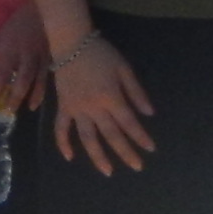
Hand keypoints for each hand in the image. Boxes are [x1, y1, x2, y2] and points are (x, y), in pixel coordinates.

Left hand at [0, 0, 51, 113]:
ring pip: (24, 79)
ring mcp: (30, 56)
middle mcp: (12, 52)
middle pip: (2, 74)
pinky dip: (38, 94)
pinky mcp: (45, 60)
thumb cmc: (17, 28)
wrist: (44, 12)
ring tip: (9, 111)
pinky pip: (42, 80)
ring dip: (16, 96)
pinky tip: (32, 106)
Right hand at [47, 31, 155, 173]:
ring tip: (108, 171)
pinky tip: (70, 157)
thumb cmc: (101, 53)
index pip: (129, 123)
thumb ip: (136, 92)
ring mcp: (77, 109)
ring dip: (98, 156)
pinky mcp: (64, 107)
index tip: (151, 149)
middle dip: (125, 152)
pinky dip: (63, 143)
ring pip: (87, 137)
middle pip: (111, 135)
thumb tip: (148, 114)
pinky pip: (61, 128)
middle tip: (137, 167)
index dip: (140, 137)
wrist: (72, 43)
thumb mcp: (124, 68)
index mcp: (111, 97)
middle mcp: (94, 107)